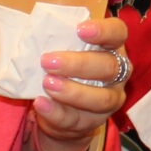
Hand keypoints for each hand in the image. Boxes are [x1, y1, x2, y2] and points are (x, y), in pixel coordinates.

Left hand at [34, 15, 131, 150]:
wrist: (62, 109)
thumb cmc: (64, 68)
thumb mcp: (64, 49)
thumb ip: (57, 38)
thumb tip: (31, 27)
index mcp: (113, 47)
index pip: (118, 33)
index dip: (104, 30)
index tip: (80, 29)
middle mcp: (118, 74)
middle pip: (109, 67)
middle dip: (79, 64)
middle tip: (48, 61)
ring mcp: (109, 100)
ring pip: (100, 98)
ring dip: (73, 91)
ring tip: (47, 83)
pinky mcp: (93, 123)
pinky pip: (77, 120)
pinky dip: (57, 112)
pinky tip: (40, 103)